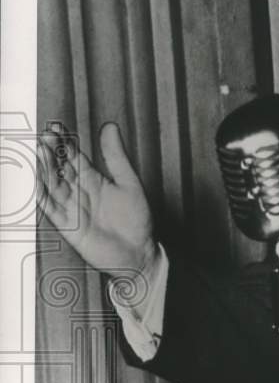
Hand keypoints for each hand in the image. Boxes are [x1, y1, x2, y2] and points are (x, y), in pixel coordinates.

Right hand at [38, 121, 156, 278]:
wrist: (138, 254)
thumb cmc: (137, 222)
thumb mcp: (129, 183)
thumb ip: (116, 156)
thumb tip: (110, 128)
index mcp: (94, 180)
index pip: (73, 157)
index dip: (65, 143)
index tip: (56, 128)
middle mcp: (80, 192)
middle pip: (60, 168)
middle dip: (51, 153)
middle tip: (45, 136)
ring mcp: (72, 208)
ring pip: (53, 185)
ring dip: (45, 170)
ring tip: (40, 152)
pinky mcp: (68, 226)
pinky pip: (51, 209)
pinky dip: (42, 196)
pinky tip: (35, 183)